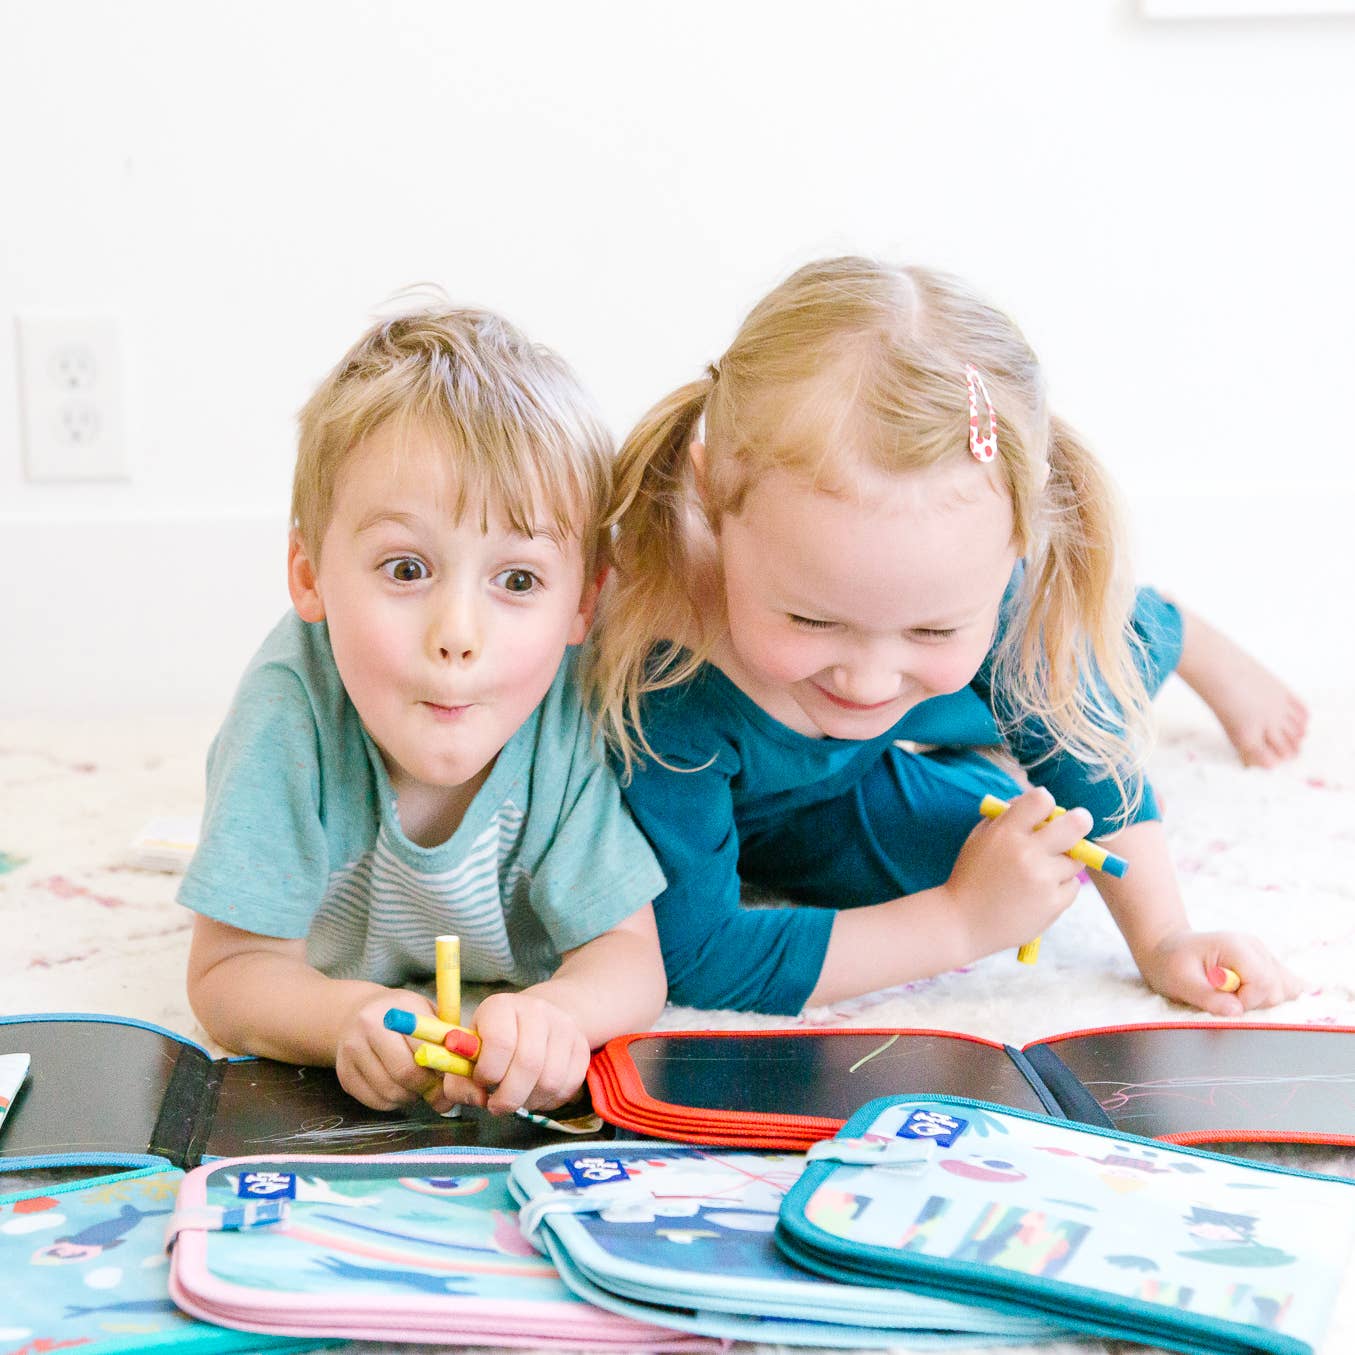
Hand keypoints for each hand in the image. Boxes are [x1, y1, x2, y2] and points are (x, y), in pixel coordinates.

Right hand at [334, 990, 444, 1111]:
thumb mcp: (425, 1014)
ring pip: (390, 1092)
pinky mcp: (344, 1073)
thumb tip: (459, 1080)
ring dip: (410, 1096)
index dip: (442, 1068)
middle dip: (426, 1087)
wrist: (356, 1012)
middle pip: (404, 1073)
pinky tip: (398, 1087)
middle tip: (436, 1090)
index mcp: (397, 1008)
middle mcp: (369, 1025)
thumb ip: (444, 1040)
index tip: (452, 1077)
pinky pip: (375, 1102)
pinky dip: (393, 1102)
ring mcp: (351, 1050)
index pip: (424, 1047)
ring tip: (417, 1085)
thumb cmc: (402, 1015)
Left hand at [435, 990, 589, 1115]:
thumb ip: (460, 1079)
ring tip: (517, 1099)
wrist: (536, 1017)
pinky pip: (569, 1085)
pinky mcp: (582, 1046)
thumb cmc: (494, 1039)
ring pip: (551, 1080)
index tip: (481, 1081)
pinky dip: (550, 1102)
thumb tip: (478, 1099)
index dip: (488, 1072)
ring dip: (530, 1101)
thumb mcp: (469, 1051)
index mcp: (501, 1006)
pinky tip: (536, 1095)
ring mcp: (563, 1026)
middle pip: (528, 1064)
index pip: (500, 1042)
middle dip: (509, 1097)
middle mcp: (536, 1010)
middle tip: (497, 1106)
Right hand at [944, 788, 1090, 957]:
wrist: (961, 923)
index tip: (1045, 814)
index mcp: (1006, 832)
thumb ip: (1008, 817)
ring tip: (1039, 873)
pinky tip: (1037, 893)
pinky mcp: (1053, 904)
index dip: (1047, 804)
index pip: (1042, 800)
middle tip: (1078, 825)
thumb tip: (1042, 804)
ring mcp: (1043, 879)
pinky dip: (1060, 887)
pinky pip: (1072, 886)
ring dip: (1063, 862)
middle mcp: (1027, 852)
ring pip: (1075, 860)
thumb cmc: (971, 877)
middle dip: (1080, 822)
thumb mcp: (980, 838)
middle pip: (1076, 824)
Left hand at [1137, 930, 1305, 1015]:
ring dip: (1262, 1002)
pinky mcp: (1266, 965)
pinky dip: (1274, 996)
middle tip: (1224, 999)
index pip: (1263, 983)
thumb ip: (1207, 996)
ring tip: (1233, 995)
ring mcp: (1264, 955)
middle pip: (1277, 989)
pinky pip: (1288, 985)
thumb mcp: (1179, 981)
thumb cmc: (1170, 964)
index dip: (1246, 1001)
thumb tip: (1237, 1011)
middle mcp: (1256, 947)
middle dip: (1253, 1004)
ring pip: (1287, 990)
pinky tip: (1255, 996)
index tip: (1222, 1003)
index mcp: (1236, 946)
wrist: (1168, 950)